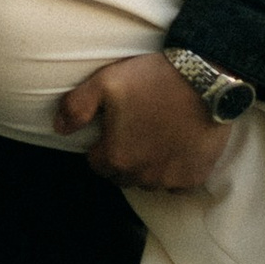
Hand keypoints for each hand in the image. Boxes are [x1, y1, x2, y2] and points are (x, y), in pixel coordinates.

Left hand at [57, 52, 235, 190]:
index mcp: (115, 157)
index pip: (97, 164)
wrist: (205, 79)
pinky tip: (177, 147)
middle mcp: (141, 176)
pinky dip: (174, 171)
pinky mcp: (194, 178)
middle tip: (136, 130)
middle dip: (124, 158)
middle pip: (122, 176)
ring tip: (157, 135)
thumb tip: (59, 128)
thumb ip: (76, 107)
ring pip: (148, 182)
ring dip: (148, 166)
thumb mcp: (104, 83)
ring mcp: (169, 180)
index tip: (115, 127)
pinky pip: (176, 185)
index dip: (103, 145)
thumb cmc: (152, 79)